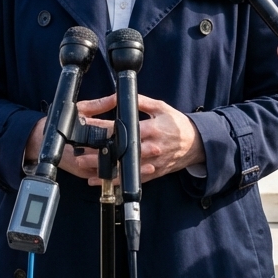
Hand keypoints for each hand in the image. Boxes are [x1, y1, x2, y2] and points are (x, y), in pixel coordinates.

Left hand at [23, 94, 204, 185]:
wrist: (196, 144)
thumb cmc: (177, 123)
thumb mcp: (160, 107)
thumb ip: (140, 101)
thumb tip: (120, 95)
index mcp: (152, 129)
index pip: (124, 129)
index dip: (105, 130)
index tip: (89, 129)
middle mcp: (151, 148)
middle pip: (121, 152)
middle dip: (101, 154)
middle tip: (81, 154)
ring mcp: (152, 163)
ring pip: (125, 169)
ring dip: (105, 170)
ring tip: (86, 169)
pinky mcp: (153, 174)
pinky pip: (132, 180)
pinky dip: (116, 182)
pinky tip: (101, 182)